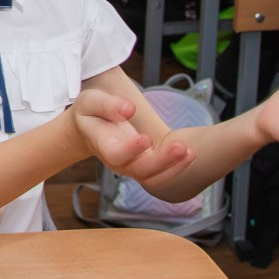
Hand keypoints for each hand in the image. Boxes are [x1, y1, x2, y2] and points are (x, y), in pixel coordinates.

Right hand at [69, 90, 194, 188]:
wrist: (89, 128)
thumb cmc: (90, 113)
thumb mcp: (91, 101)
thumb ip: (108, 105)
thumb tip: (129, 109)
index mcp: (103, 145)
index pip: (116, 154)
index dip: (131, 149)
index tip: (145, 137)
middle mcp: (118, 161)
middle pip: (140, 170)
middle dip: (161, 161)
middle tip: (180, 147)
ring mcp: (131, 166)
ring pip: (152, 177)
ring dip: (173, 168)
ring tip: (189, 152)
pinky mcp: (144, 165)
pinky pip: (160, 175)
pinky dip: (176, 168)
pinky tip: (190, 154)